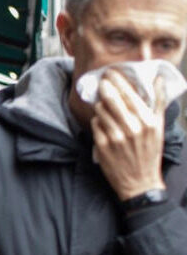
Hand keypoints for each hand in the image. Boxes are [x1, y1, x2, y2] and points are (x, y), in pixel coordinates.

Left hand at [91, 69, 166, 200]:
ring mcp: (115, 136)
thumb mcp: (159, 127)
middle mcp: (131, 127)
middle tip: (102, 80)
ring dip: (101, 105)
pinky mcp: (102, 145)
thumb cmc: (149, 152)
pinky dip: (98, 121)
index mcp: (147, 121)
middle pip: (111, 99)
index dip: (117, 80)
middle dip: (104, 87)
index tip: (110, 72)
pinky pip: (95, 124)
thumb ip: (158, 102)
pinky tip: (104, 123)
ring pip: (101, 110)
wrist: (139, 182)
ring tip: (105, 105)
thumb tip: (158, 79)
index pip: (128, 94)